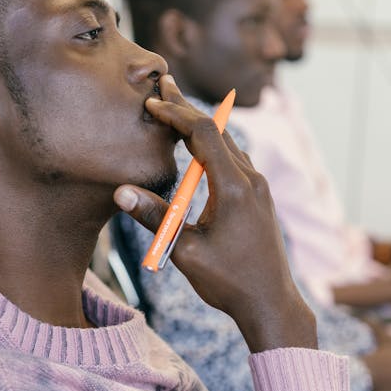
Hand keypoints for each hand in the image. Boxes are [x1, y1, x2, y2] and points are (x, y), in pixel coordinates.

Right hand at [113, 75, 316, 352]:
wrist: (271, 303)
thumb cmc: (228, 282)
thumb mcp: (185, 251)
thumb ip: (154, 218)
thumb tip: (119, 193)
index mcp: (234, 186)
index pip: (203, 133)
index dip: (175, 114)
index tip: (150, 103)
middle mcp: (251, 179)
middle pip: (217, 130)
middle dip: (186, 109)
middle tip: (160, 88)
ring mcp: (259, 187)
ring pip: (227, 143)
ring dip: (200, 126)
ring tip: (174, 112)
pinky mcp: (259, 197)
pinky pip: (234, 159)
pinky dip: (212, 146)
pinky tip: (198, 149)